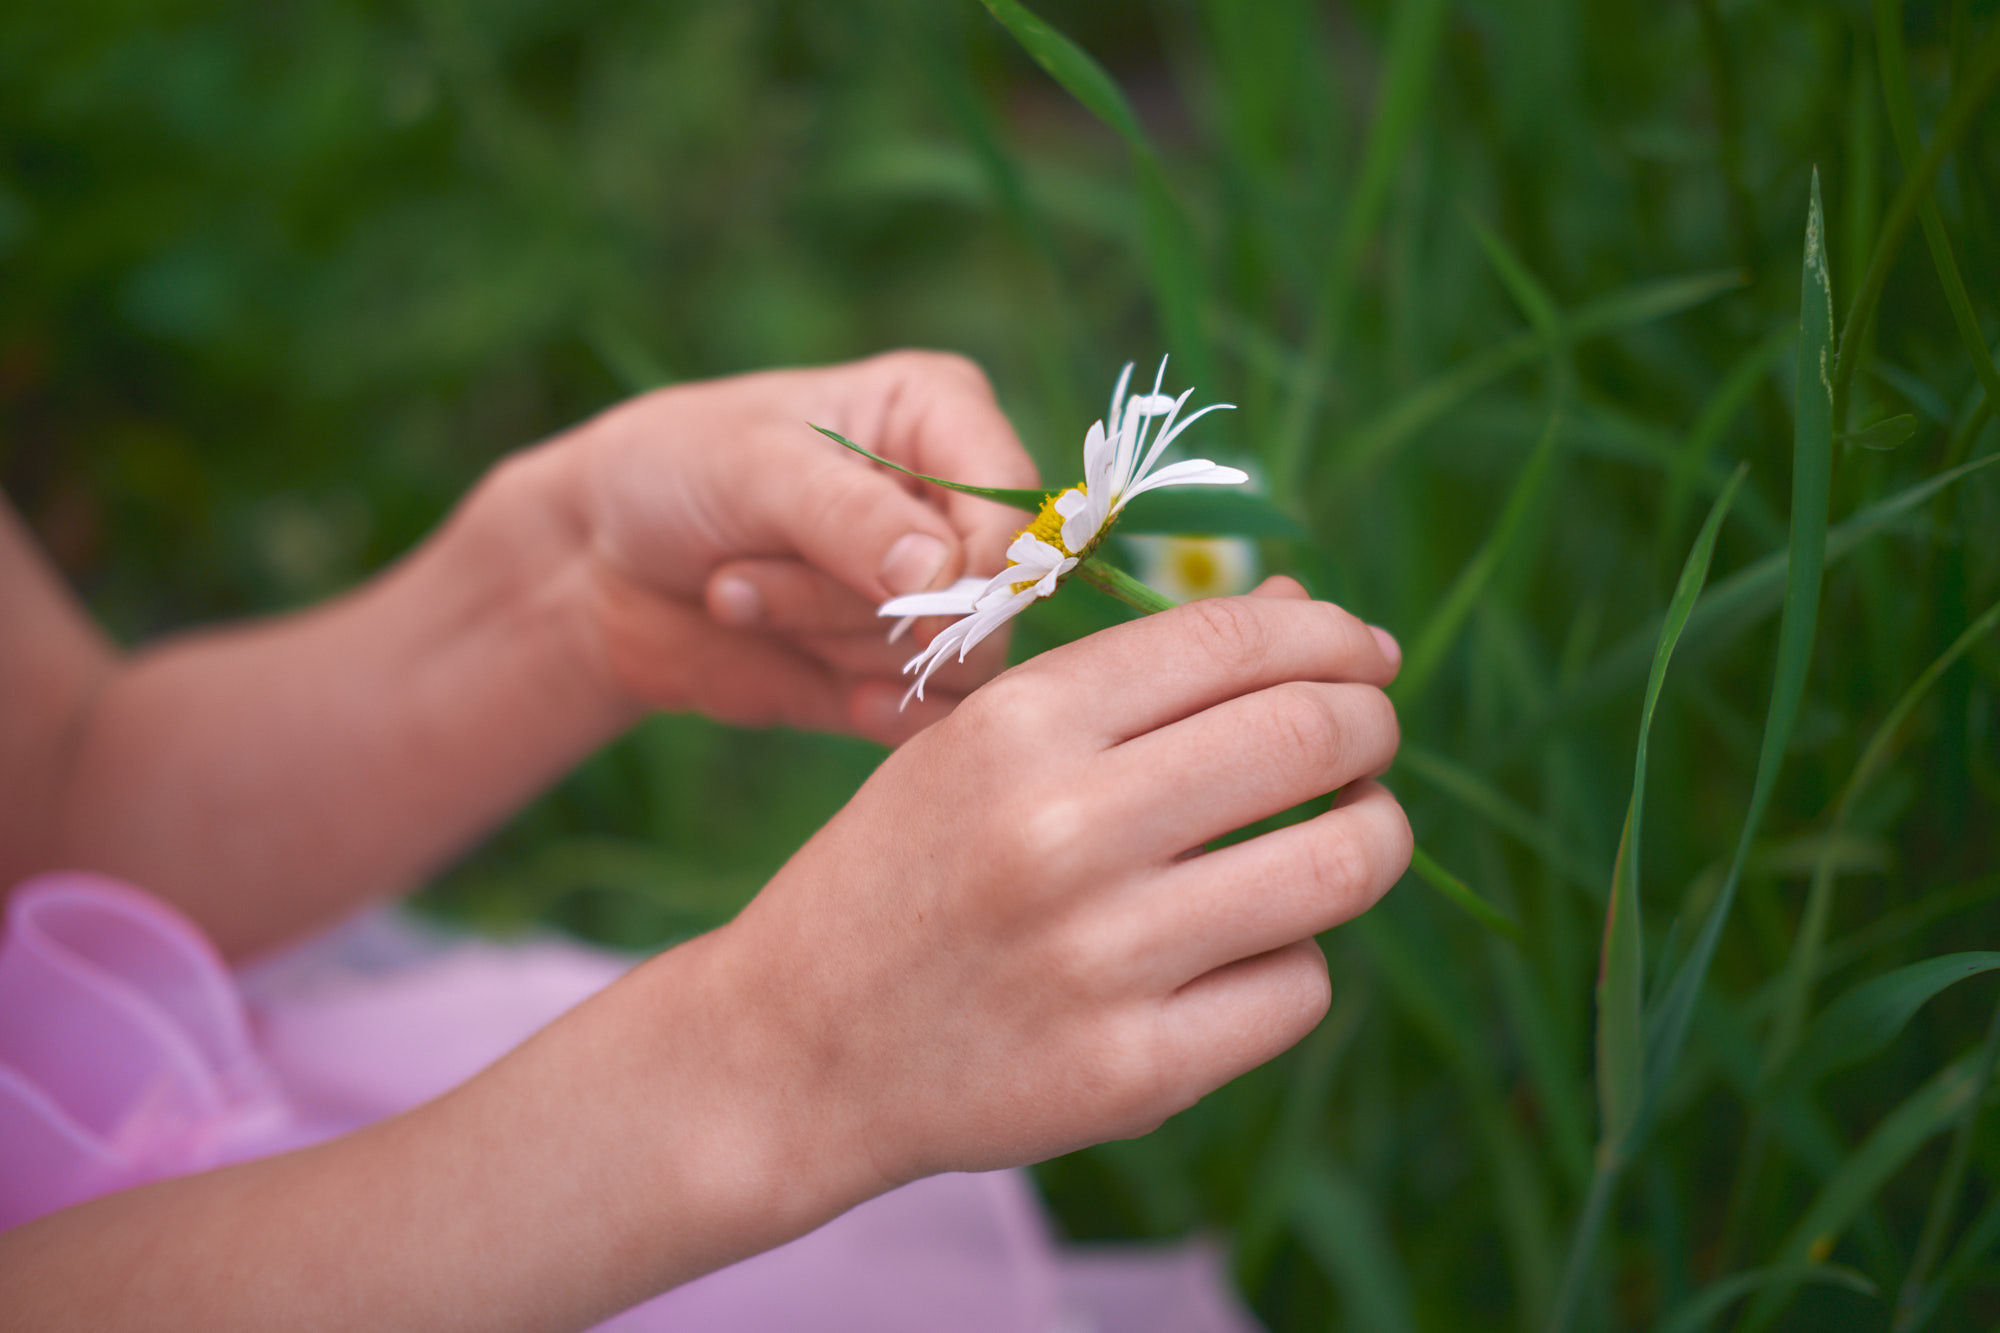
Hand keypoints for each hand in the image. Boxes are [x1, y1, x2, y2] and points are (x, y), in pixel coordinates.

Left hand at [551, 351, 1040, 742]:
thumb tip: (949, 578)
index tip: (906, 596)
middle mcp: (955, 508)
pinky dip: (885, 712)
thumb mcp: (754, 469)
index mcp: (942, 419)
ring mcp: (931, 596)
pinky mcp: (900, 671)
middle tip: (745, 576)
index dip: (981, 564)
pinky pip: (937, 713)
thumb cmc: (676, 470)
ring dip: (830, 641)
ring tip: (737, 595)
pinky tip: (831, 696)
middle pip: (987, 597)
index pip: (1014, 505)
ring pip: (950, 658)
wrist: (597, 566)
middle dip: (863, 606)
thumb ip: (854, 519)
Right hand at [715, 578, 1410, 1184]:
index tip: (1361, 653)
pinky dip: (1294, 960)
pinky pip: (1298, 989)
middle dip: (1372, 723)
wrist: (799, 1046)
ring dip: (1374, 835)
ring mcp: (1101, 961)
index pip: (1233, 639)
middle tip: (1366, 739)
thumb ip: (1136, 677)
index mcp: (1019, 727)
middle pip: (1312, 736)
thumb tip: (1303, 614)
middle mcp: (1063, 832)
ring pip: (1341, 866)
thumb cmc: (908, 870)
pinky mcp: (1133, 1074)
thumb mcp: (981, 741)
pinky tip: (1242, 950)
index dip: (1330, 634)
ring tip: (1347, 832)